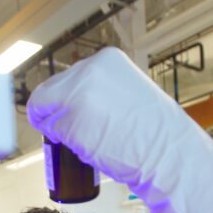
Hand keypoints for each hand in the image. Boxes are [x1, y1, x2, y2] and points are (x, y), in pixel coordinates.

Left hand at [27, 47, 212, 212]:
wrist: (167, 153)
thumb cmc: (155, 131)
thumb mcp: (130, 91)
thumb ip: (104, 89)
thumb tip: (79, 100)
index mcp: (106, 59)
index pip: (68, 76)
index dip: (65, 98)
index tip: (71, 112)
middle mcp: (88, 71)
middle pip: (49, 91)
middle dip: (54, 111)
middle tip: (67, 130)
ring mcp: (77, 96)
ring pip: (45, 111)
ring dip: (55, 127)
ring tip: (81, 140)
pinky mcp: (69, 123)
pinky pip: (51, 132)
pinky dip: (61, 142)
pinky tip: (83, 147)